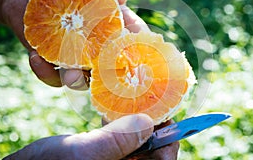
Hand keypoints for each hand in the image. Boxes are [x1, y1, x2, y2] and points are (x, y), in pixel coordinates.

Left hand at [0, 0, 147, 87]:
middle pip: (109, 67)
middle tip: (103, 70)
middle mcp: (94, 41)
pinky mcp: (48, 56)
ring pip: (81, 78)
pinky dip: (45, 72)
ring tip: (69, 75)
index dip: (137, 50)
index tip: (136, 57)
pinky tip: (35, 57)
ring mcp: (71, 51)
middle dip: (109, 74)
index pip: (131, 40)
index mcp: (109, 21)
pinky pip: (50, 75)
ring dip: (77, 80)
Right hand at [3, 114, 153, 159]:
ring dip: (136, 120)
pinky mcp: (102, 153)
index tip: (167, 113)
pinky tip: (113, 109)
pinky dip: (120, 122)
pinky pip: (120, 137)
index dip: (168, 138)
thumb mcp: (84, 154)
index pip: (163, 159)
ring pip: (136, 140)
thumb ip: (117, 141)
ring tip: (134, 99)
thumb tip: (149, 123)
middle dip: (153, 125)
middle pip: (151, 148)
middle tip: (151, 99)